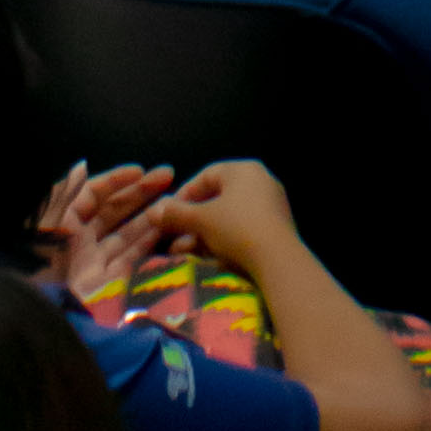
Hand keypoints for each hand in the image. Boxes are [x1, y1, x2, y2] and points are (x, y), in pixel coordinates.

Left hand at [36, 158, 172, 287]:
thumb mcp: (44, 223)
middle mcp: (77, 240)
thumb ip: (65, 194)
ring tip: (172, 203)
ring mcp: (91, 264)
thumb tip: (81, 166)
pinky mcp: (102, 287)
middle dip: (139, 194)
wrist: (32, 310)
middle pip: (112, 212)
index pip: (92, 194)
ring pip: (124, 236)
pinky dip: (144, 248)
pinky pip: (127, 263)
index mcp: (61, 221)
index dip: (116, 180)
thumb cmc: (35, 260)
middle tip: (167, 176)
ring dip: (147, 219)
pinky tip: (162, 232)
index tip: (141, 171)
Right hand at [136, 157, 301, 283]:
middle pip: (217, 198)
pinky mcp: (277, 229)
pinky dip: (225, 241)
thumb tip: (151, 211)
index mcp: (244, 170)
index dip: (183, 195)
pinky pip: (244, 229)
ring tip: (187, 252)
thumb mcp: (201, 220)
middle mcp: (260, 181)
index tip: (167, 215)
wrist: (279, 261)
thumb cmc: (237, 229)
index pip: (206, 175)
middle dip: (192, 220)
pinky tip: (210, 258)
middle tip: (175, 237)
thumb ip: (175, 214)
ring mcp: (271, 206)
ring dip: (205, 233)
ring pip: (229, 217)